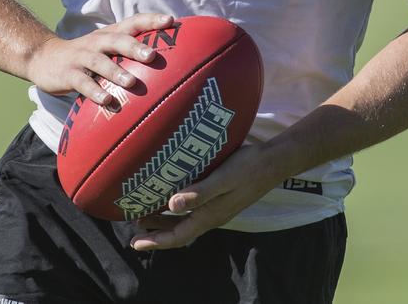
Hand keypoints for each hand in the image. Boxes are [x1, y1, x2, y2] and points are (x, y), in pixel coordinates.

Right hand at [26, 13, 174, 103]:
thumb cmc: (85, 56)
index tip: (171, 21)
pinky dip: (94, 91)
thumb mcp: (105, 48)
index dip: (151, 20)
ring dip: (116, 72)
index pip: (133, 22)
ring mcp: (81, 58)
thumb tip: (166, 65)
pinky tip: (107, 101)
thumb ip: (127, 52)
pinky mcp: (68, 74)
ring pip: (100, 62)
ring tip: (131, 82)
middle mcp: (97, 42)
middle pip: (118, 40)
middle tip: (153, 56)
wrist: (42, 58)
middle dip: (135, 47)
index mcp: (109, 34)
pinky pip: (82, 83)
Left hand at [130, 143, 275, 250]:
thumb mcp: (223, 177)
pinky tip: (172, 199)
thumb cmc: (248, 166)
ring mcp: (218, 208)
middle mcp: (213, 216)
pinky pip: (193, 212)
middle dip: (156, 234)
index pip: (178, 236)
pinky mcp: (221, 198)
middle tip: (133, 230)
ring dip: (165, 222)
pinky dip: (178, 211)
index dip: (156, 242)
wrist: (274, 162)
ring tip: (145, 216)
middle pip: (180, 232)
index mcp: (211, 215)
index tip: (135, 243)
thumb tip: (172, 205)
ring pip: (186, 222)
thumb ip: (200, 192)